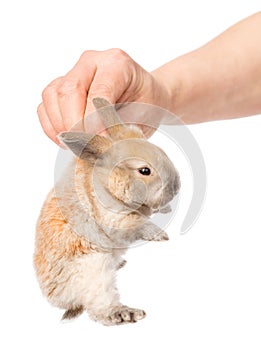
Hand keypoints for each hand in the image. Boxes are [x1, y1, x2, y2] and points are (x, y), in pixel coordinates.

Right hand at [38, 49, 169, 143]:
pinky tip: (66, 140)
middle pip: (69, 90)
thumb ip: (120, 127)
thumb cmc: (145, 104)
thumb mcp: (143, 115)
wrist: (144, 97)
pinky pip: (45, 105)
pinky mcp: (60, 87)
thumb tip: (99, 145)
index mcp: (116, 62)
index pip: (98, 92)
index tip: (100, 142)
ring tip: (76, 145)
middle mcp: (91, 61)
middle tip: (85, 146)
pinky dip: (51, 126)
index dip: (96, 122)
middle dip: (74, 124)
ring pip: (53, 95)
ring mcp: (73, 72)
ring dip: (61, 126)